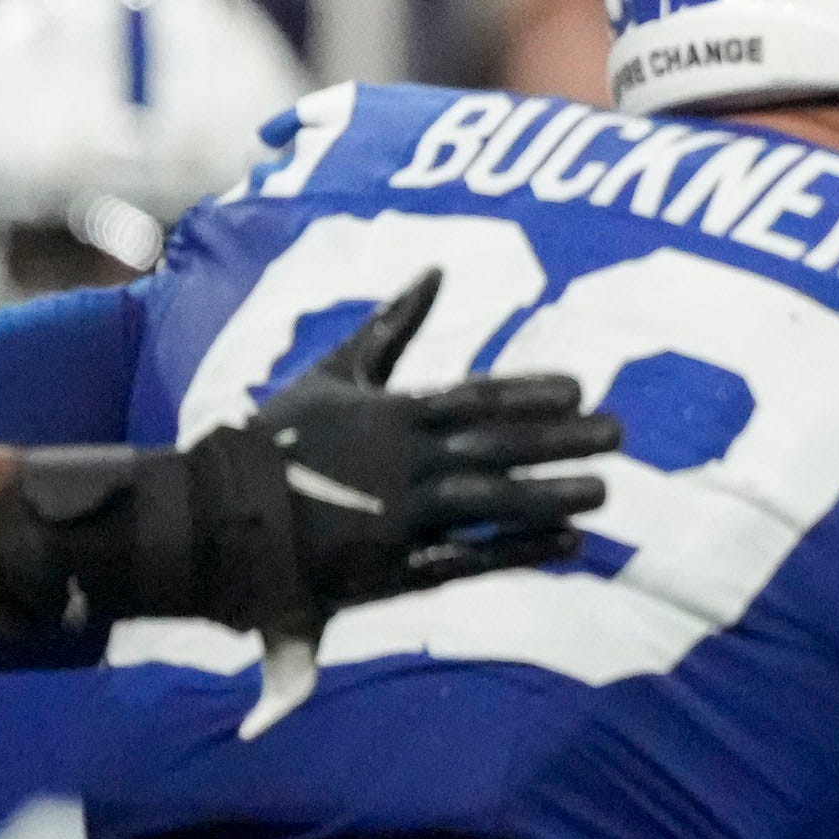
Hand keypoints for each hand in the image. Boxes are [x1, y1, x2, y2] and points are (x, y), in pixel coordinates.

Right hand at [0, 274, 623, 635]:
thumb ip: (388, 327)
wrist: (217, 518)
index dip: (531, 393)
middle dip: (563, 441)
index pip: (475, 398)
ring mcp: (401, 517)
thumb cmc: (277, 442)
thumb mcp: (331, 375)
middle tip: (621, 433)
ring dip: (553, 497)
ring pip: (493, 502)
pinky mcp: (396, 567)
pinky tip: (570, 545)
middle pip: (499, 448)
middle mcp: (403, 463)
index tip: (582, 389)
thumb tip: (434, 271)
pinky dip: (520, 551)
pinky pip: (471, 558)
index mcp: (390, 415)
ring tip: (605, 492)